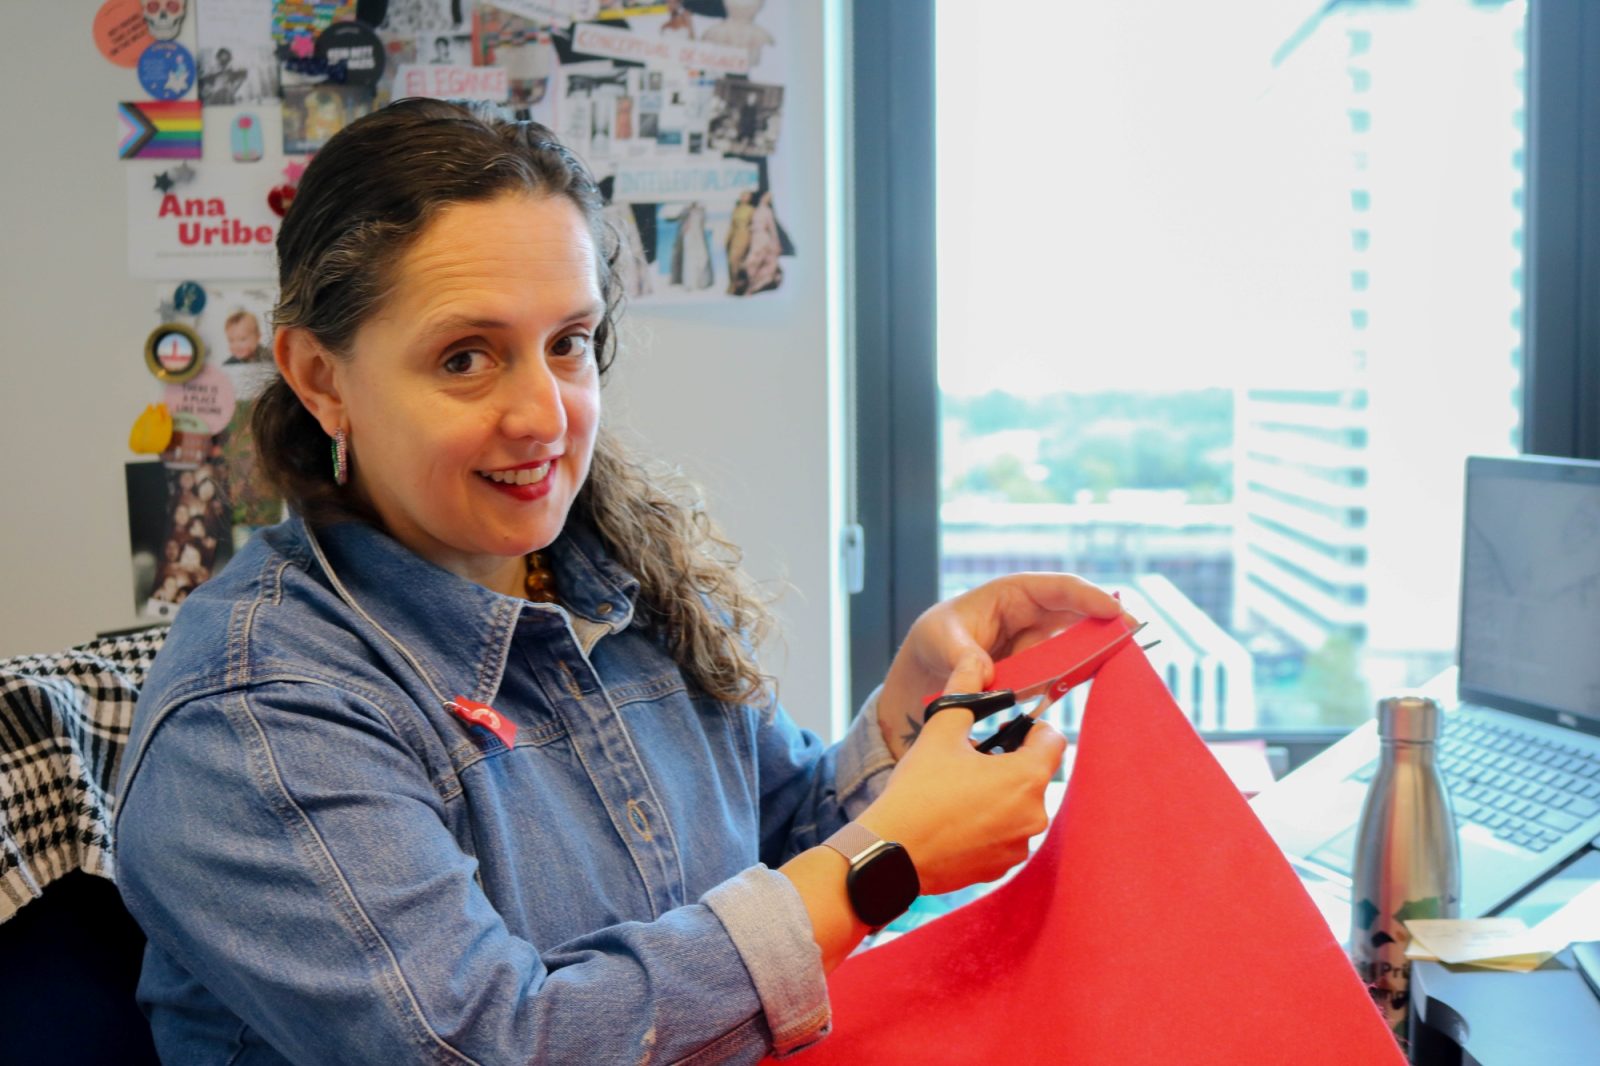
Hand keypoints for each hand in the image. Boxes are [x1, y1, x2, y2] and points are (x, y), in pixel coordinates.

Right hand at [858, 657, 1065, 894]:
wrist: (893, 851)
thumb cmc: (918, 791)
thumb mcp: (940, 731)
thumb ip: (964, 691)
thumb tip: (974, 662)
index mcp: (1027, 777)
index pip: (1055, 739)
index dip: (1031, 728)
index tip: (1004, 730)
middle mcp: (1034, 815)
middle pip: (1036, 774)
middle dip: (1010, 762)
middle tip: (972, 759)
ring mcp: (1019, 845)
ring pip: (1020, 805)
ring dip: (1000, 794)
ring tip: (961, 790)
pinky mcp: (1002, 867)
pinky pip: (1007, 834)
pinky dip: (990, 824)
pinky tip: (958, 818)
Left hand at [876, 572, 1127, 756]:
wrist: (925, 673)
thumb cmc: (934, 640)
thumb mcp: (940, 641)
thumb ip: (963, 657)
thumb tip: (985, 675)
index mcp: (1012, 594)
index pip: (1057, 589)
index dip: (1087, 597)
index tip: (1112, 610)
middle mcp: (1033, 616)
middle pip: (1078, 615)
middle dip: (1105, 623)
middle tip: (1130, 636)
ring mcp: (1039, 646)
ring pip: (1075, 648)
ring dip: (1092, 655)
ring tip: (1110, 663)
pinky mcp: (1040, 673)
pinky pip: (1062, 675)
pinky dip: (1073, 681)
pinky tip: (1084, 687)